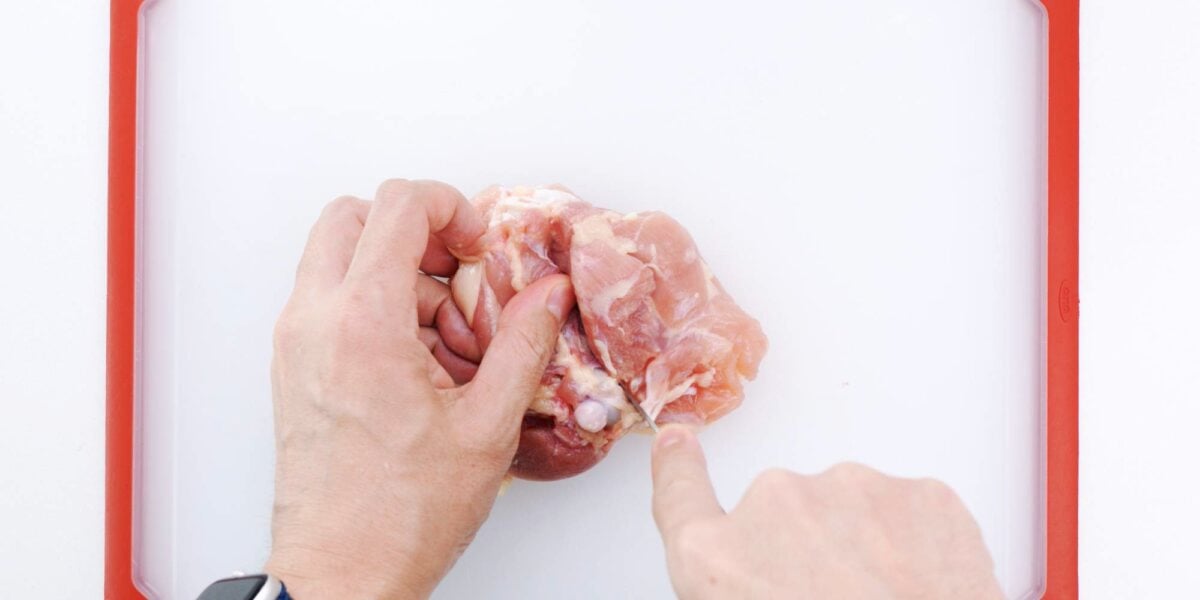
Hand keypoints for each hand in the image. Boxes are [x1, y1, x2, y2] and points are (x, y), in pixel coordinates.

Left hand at [264, 179, 574, 597]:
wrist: (340, 572)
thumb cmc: (401, 514)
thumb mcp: (487, 425)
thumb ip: (523, 344)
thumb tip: (546, 295)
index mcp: (363, 323)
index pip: (397, 204)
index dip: (449, 206)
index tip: (477, 244)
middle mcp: (315, 321)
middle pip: (352, 215)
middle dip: (412, 228)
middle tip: (457, 269)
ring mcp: (295, 343)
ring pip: (337, 257)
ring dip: (395, 271)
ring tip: (445, 336)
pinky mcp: (292, 366)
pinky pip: (329, 300)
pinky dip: (374, 305)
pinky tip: (419, 361)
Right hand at [650, 426, 1002, 598]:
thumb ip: (741, 579)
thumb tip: (762, 575)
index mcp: (716, 556)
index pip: (680, 494)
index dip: (678, 466)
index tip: (678, 445)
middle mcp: (775, 502)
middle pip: (791, 514)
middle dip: (813, 550)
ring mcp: (852, 489)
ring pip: (856, 511)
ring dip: (866, 549)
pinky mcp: (922, 493)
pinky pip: (913, 514)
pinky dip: (920, 549)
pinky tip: (919, 592)